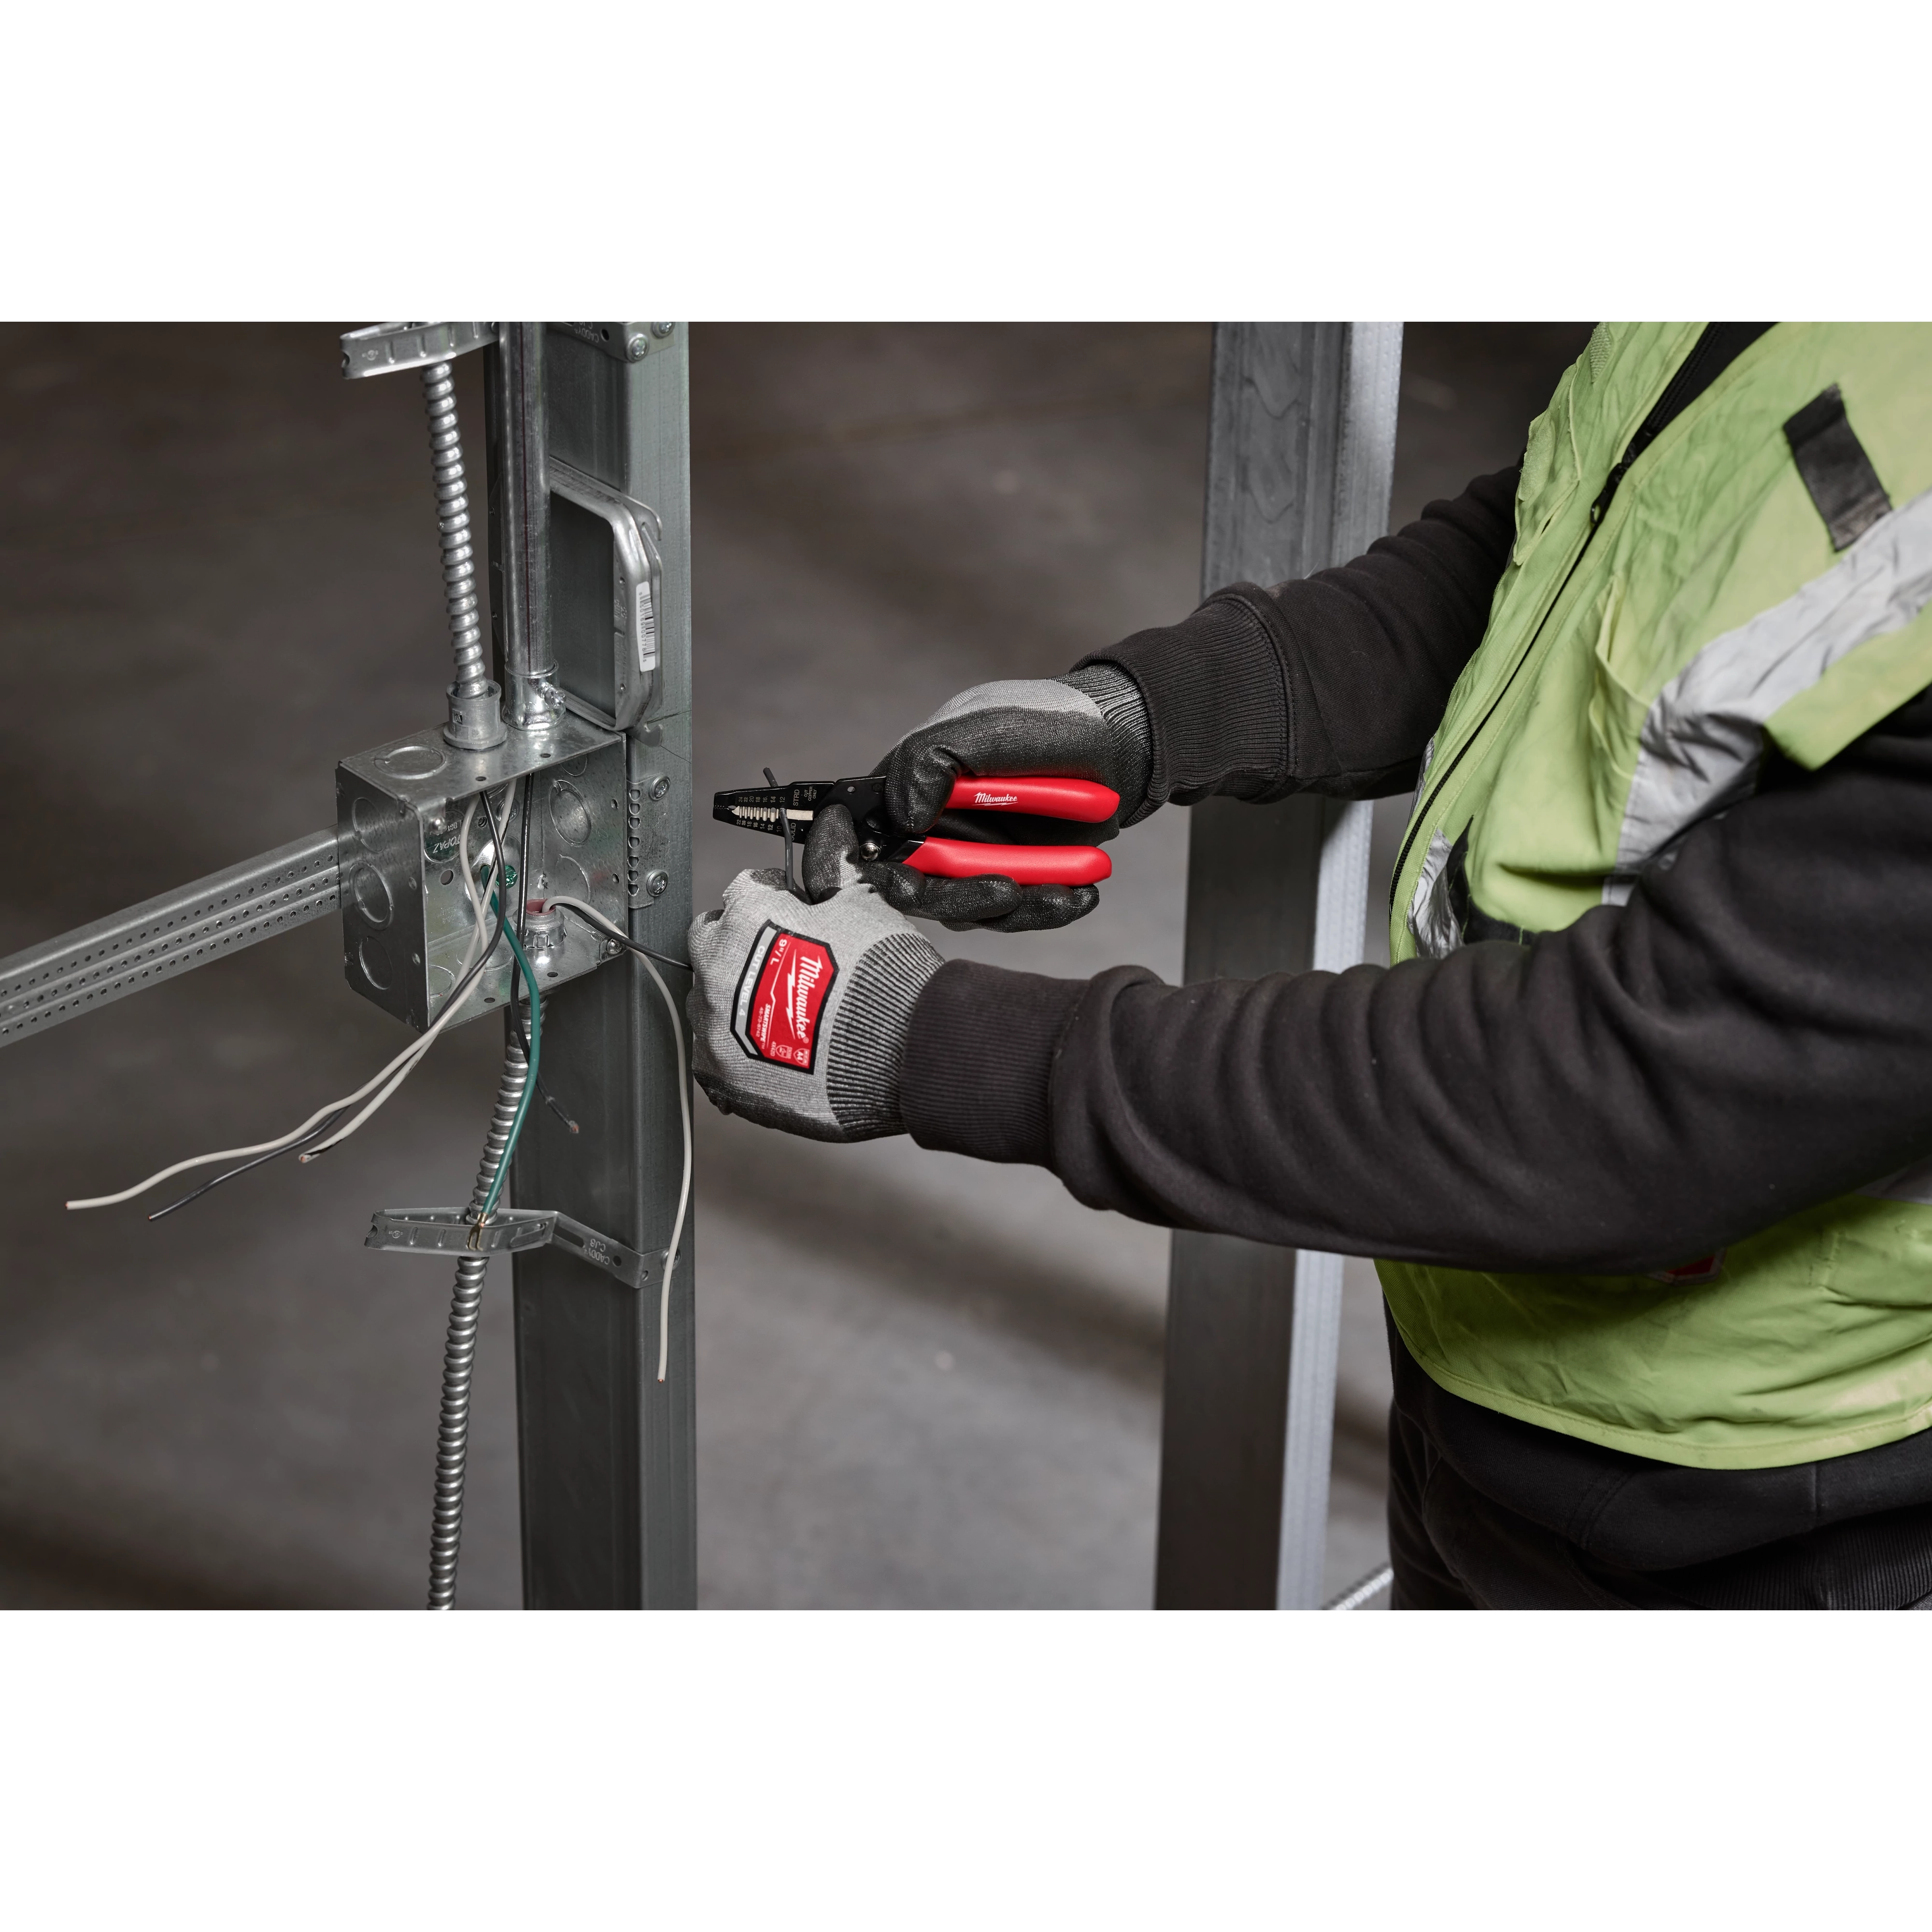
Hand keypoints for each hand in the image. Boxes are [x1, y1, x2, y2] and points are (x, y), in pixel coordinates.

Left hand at [686, 864, 941, 1141]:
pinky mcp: (723, 1075)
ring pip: (709, 1002)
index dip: (774, 898)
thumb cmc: (884, 977)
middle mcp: (717, 968)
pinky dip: (739, 1053)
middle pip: (714, 944)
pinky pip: (715, 1057)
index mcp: (745, 916)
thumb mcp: (862, 905)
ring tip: (789, 1014)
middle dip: (744, 945)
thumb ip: (834, 872)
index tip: (794, 912)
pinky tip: (778, 1052)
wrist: (903, 1051)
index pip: (743, 891)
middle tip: (789, 962)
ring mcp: (715, 1026)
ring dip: (737, 1000)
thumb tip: (831, 833)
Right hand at [864, 665, 1151, 931]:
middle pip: (914, 885)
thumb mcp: (991, 726)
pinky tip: (1078, 896)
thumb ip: (933, 759)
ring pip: (965, 908)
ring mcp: (971, 857)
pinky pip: (1013, 912)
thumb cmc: (1053, 721)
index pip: (864, 833)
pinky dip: (1046, 908)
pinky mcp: (1011, 879)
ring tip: (1064, 891)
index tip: (885, 881)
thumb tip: (901, 817)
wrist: (1124, 743)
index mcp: (910, 784)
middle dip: (956, 897)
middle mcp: (933, 827)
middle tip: (1002, 892)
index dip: (856, 862)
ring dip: (1012, 907)